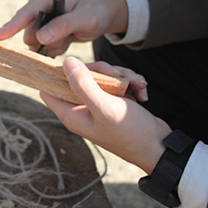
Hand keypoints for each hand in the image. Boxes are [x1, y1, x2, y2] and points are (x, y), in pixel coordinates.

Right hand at [0, 0, 128, 56]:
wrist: (99, 17)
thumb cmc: (95, 13)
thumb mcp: (85, 18)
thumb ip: (63, 26)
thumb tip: (40, 37)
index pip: (25, 13)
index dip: (11, 26)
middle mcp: (38, 4)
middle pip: (28, 32)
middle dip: (46, 40)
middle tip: (68, 36)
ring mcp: (37, 17)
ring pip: (32, 42)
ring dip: (51, 45)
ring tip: (68, 37)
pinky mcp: (38, 28)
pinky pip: (37, 45)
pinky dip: (51, 47)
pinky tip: (63, 40)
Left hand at [39, 57, 170, 173]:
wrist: (158, 145)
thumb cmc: (131, 132)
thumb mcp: (105, 107)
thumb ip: (84, 85)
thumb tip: (66, 62)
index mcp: (71, 114)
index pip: (48, 89)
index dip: (56, 74)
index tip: (71, 62)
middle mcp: (81, 109)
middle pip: (79, 76)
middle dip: (102, 70)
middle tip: (118, 75)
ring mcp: (98, 105)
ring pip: (102, 77)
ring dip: (121, 76)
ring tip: (137, 84)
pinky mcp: (114, 102)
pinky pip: (117, 82)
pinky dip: (130, 82)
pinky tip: (141, 90)